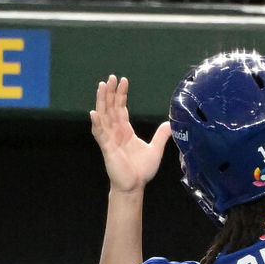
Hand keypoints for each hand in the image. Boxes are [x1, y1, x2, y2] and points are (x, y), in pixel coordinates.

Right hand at [90, 74, 170, 193]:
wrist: (135, 186)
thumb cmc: (141, 170)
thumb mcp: (155, 149)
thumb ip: (160, 136)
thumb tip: (170, 124)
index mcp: (125, 131)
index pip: (120, 108)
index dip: (121, 95)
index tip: (123, 81)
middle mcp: (115, 132)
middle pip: (110, 108)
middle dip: (110, 92)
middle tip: (111, 77)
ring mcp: (110, 139)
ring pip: (103, 116)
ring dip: (101, 101)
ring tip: (101, 86)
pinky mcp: (107, 149)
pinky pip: (100, 134)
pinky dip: (97, 124)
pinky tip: (94, 113)